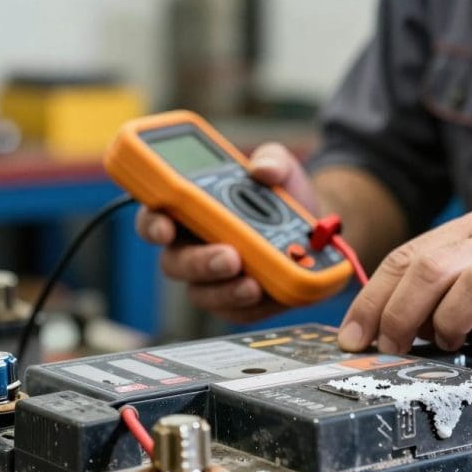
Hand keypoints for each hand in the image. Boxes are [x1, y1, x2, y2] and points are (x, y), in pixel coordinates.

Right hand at [135, 142, 318, 322]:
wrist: (318, 227)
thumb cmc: (281, 194)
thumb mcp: (279, 166)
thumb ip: (270, 159)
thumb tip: (265, 168)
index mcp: (189, 210)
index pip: (155, 217)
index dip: (153, 224)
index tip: (165, 228)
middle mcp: (194, 246)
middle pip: (176, 262)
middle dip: (199, 262)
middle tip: (229, 257)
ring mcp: (214, 278)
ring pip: (202, 293)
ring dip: (224, 290)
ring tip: (251, 283)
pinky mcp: (238, 302)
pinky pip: (236, 311)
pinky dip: (250, 306)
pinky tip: (266, 292)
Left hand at [335, 212, 471, 360]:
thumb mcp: (470, 291)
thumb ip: (428, 299)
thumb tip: (372, 332)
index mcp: (468, 232)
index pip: (406, 258)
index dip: (373, 300)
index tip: (354, 338)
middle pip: (432, 268)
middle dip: (400, 313)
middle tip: (391, 348)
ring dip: (449, 323)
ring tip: (449, 344)